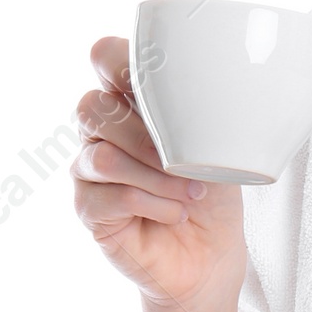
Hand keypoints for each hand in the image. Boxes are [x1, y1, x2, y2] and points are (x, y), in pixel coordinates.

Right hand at [72, 36, 248, 311]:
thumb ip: (208, 111)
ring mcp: (89, 170)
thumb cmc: (215, 191)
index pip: (104, 57)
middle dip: (143, 134)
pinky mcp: (89, 210)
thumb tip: (215, 92)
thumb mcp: (223, 143)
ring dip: (155, 177)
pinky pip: (109, 198)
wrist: (212, 254)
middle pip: (90, 107)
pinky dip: (152, 205)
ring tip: (192, 194)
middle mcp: (102, 131)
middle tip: (186, 160)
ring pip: (100, 157)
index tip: (159, 86)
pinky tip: (176, 214)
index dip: (119, 61)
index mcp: (133, 101)